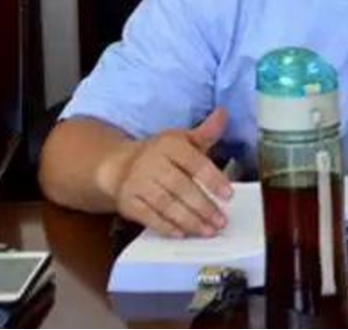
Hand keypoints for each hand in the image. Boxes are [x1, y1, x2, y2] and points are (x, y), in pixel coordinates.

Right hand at [112, 108, 233, 237]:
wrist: (119, 165)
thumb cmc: (159, 154)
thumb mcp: (183, 139)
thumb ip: (206, 132)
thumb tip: (223, 114)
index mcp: (169, 145)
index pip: (194, 162)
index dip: (213, 179)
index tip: (228, 194)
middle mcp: (152, 163)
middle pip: (181, 187)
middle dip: (203, 206)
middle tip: (221, 220)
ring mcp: (138, 184)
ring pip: (166, 204)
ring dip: (189, 220)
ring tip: (208, 230)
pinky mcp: (128, 202)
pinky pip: (149, 217)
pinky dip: (166, 227)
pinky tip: (183, 233)